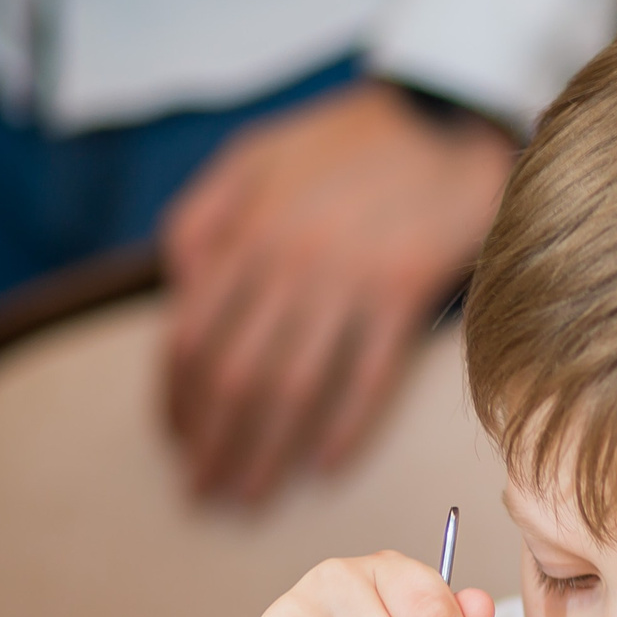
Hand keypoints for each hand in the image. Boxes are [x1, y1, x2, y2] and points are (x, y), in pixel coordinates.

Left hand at [160, 80, 514, 504]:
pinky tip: (324, 467)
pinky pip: (366, 377)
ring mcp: (345, 280)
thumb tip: (174, 294)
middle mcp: (285, 261)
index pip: (188, 336)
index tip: (175, 443)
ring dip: (264, 453)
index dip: (175, 400)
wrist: (442, 118)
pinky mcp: (401, 293)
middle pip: (232, 375)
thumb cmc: (345, 144)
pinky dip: (343, 428)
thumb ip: (202, 220)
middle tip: (202, 495)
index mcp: (242, 231)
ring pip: (290, 388)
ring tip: (249, 498)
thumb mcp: (251, 159)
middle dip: (211, 444)